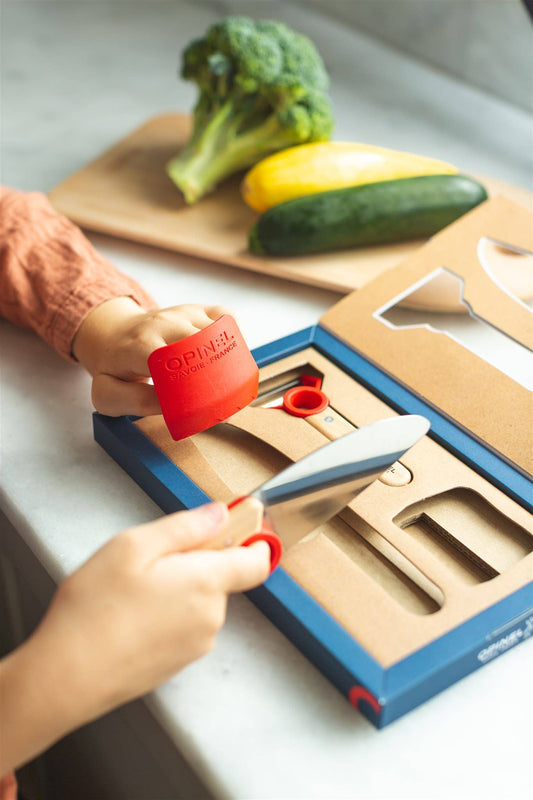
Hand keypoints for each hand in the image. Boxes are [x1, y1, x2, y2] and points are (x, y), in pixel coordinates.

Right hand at [0, 503, 269, 772]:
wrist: (66, 678)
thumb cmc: (94, 609)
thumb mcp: (133, 546)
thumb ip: (185, 527)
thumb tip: (220, 514)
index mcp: (206, 583)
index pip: (256, 562)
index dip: (252, 540)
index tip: (238, 528)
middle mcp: (210, 617)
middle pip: (219, 578)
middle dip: (192, 563)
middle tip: (147, 562)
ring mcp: (195, 644)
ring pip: (197, 601)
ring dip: (174, 590)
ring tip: (129, 593)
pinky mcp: (177, 663)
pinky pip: (181, 626)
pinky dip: (163, 615)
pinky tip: (128, 617)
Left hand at [72, 297, 232, 415]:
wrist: (112, 334)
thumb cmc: (113, 369)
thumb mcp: (108, 394)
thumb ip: (135, 401)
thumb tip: (170, 403)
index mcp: (140, 346)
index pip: (174, 362)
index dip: (192, 383)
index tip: (201, 404)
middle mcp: (162, 324)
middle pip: (202, 345)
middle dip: (217, 372)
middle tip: (224, 399)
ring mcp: (180, 313)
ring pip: (217, 331)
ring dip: (228, 356)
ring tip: (230, 381)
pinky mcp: (195, 309)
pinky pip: (225, 315)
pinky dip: (234, 332)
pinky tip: (230, 351)